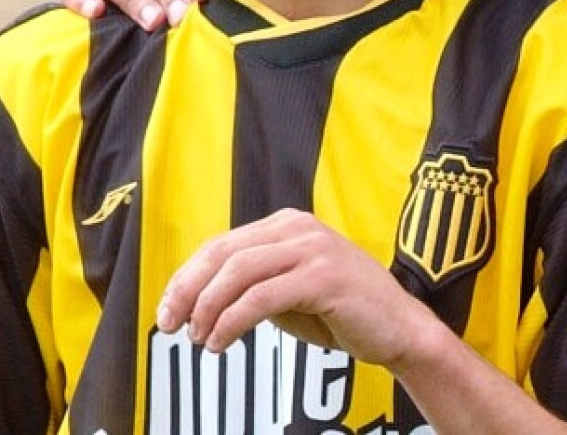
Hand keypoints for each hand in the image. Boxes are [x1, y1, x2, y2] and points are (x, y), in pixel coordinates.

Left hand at [156, 209, 440, 365]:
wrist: (399, 328)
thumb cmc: (343, 312)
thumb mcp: (289, 291)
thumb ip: (253, 284)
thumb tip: (197, 300)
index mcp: (288, 225)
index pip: (221, 245)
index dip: (187, 277)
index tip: (167, 310)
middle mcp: (299, 228)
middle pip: (223, 254)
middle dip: (188, 291)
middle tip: (169, 325)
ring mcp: (313, 249)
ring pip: (238, 273)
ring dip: (209, 309)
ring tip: (200, 339)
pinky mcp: (324, 276)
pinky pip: (262, 298)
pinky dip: (232, 321)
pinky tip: (222, 342)